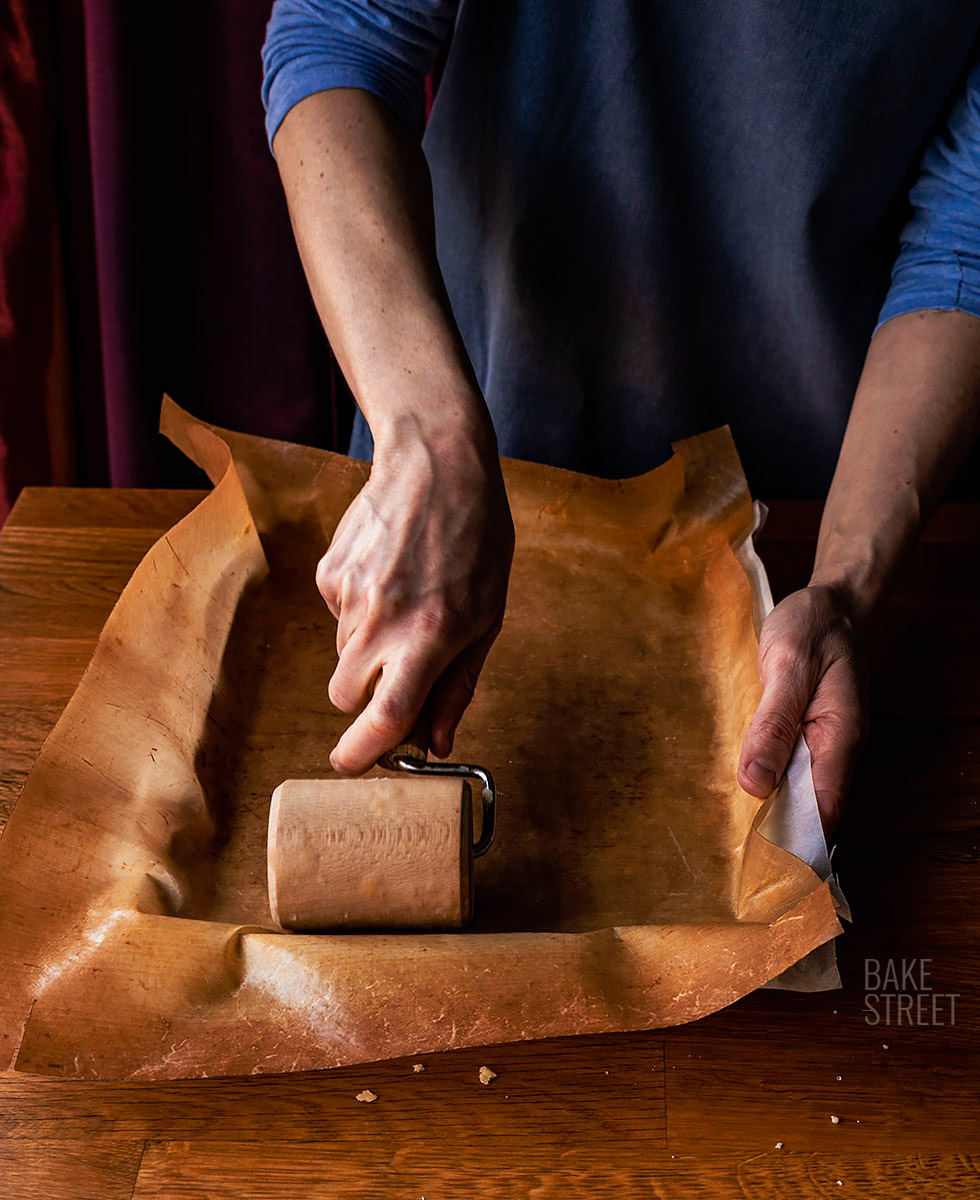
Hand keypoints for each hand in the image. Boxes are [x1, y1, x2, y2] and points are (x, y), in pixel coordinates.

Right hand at [316, 424, 513, 773]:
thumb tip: (436, 743)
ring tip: (406, 599)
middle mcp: (381, 619)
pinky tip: (388, 573)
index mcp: (429, 636)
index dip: (364, 753)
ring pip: (342, 653)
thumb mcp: (488, 617)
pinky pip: (336, 614)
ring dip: (368, 646)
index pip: (384, 716)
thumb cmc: (477, 541)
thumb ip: (459, 685)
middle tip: (399, 669)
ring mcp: (348, 594)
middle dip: (364, 697)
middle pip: (344, 695)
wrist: (436, 464)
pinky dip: (359, 608)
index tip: (353, 765)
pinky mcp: (328, 572)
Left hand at [737, 584, 868, 833]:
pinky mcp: (809, 732)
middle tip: (729, 848)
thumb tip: (755, 783)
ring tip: (725, 825)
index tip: (757, 858)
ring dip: (768, 803)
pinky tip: (736, 782)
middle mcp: (837, 747)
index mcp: (840, 736)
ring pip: (797, 789)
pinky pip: (789, 766)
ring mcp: (825, 741)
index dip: (794, 838)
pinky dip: (767, 776)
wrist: (833, 601)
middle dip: (776, 828)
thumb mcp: (787, 666)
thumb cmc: (814, 627)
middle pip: (810, 806)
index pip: (823, 808)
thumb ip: (773, 723)